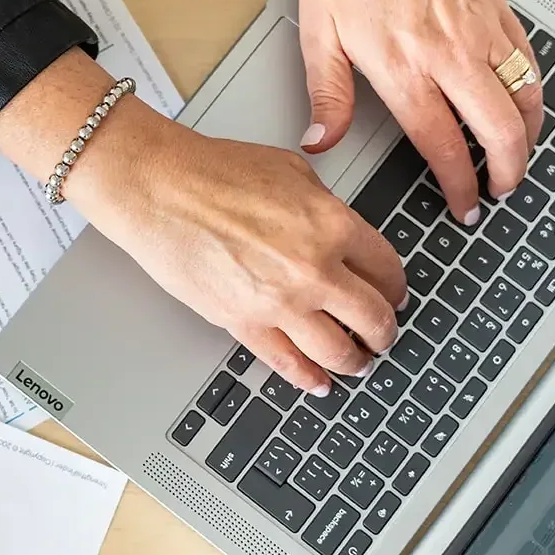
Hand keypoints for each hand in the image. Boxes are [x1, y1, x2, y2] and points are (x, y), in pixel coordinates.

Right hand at [0, 51, 406, 393]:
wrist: (159, 190)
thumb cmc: (212, 173)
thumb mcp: (292, 172)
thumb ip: (325, 209)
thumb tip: (337, 235)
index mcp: (333, 225)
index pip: (387, 269)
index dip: (396, 288)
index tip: (395, 295)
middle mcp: (315, 270)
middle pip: (372, 317)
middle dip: (383, 331)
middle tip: (383, 335)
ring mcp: (280, 303)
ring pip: (338, 351)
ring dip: (354, 361)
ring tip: (356, 363)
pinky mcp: (244, 324)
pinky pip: (288, 363)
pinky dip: (309, 379)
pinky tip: (318, 383)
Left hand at [299, 0, 543, 225]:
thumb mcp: (318, 33)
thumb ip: (327, 97)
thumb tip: (321, 143)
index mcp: (405, 66)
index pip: (443, 145)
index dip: (458, 185)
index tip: (462, 206)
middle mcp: (450, 53)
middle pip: (498, 131)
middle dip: (505, 173)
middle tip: (497, 193)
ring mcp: (480, 30)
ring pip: (525, 99)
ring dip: (526, 138)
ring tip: (514, 159)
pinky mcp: (497, 8)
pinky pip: (528, 62)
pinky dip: (532, 94)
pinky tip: (523, 108)